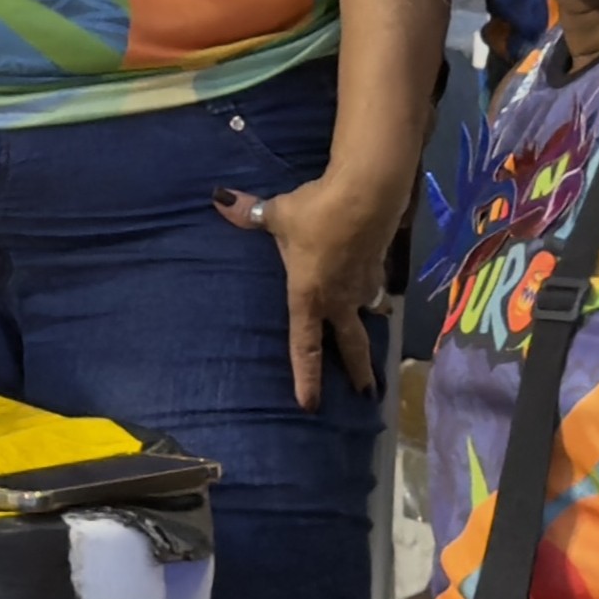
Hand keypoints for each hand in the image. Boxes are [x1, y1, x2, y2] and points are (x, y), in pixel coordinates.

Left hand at [220, 171, 396, 407]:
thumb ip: (249, 213)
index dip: (306, 378)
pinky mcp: (380, 265)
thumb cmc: (316, 212)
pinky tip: (375, 292)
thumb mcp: (277, 214)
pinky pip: (375, 289)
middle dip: (358, 371)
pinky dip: (374, 294)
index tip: (309, 405)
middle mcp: (338, 300)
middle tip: (364, 393)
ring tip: (375, 342)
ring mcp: (363, 285)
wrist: (368, 192)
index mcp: (308, 297)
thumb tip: (219, 199)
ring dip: (370, 329)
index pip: (305, 347)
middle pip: (350, 344)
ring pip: (367, 316)